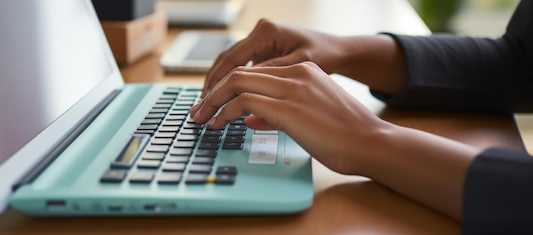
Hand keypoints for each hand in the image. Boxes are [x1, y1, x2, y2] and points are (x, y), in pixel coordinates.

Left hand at [191, 62, 390, 174]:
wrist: (372, 142)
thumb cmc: (345, 135)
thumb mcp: (310, 116)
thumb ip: (279, 112)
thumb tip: (252, 117)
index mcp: (303, 72)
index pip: (254, 73)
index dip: (229, 88)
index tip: (214, 104)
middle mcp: (296, 74)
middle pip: (240, 73)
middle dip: (213, 93)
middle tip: (198, 110)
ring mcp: (292, 88)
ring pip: (237, 83)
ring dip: (213, 102)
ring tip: (201, 118)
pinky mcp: (289, 107)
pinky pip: (244, 102)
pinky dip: (224, 113)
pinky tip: (218, 124)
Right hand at [203, 19, 347, 96]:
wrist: (340, 50)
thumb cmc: (327, 57)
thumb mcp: (300, 68)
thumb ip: (271, 79)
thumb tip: (244, 97)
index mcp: (266, 33)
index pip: (232, 61)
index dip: (217, 85)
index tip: (207, 104)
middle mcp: (260, 33)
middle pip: (225, 62)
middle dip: (211, 87)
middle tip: (199, 111)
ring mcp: (260, 41)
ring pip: (230, 65)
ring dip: (217, 86)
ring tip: (206, 107)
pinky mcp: (263, 51)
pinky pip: (241, 67)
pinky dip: (230, 84)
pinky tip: (223, 100)